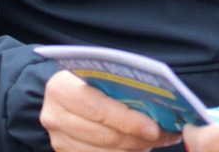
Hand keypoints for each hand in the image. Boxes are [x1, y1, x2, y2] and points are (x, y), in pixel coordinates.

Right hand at [40, 70, 180, 150]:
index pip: (99, 109)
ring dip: (134, 150)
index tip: (154, 129)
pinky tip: (139, 148)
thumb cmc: (91, 78)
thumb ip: (122, 86)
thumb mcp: (101, 74)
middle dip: (138, 138)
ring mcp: (58, 139)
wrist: (66, 92)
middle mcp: (54, 115)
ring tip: (156, 141)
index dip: (128, 121)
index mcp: (62, 88)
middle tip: (164, 136)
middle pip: (104, 135)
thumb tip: (159, 105)